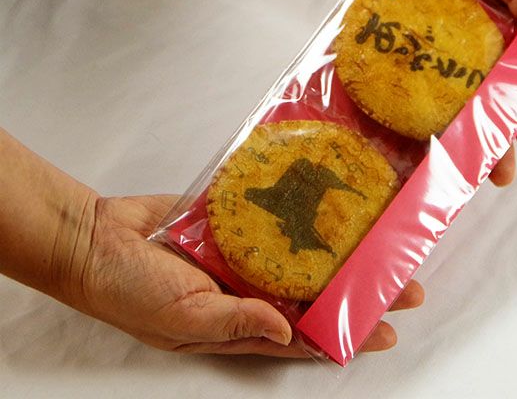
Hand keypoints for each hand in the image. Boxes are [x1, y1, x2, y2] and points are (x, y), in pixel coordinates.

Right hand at [76, 194, 423, 357]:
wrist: (97, 238)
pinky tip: (326, 200)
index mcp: (240, 322)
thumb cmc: (130, 291)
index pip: (305, 334)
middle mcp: (249, 287)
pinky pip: (270, 212)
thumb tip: (285, 331)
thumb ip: (235, 321)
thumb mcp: (182, 318)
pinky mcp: (232, 219)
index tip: (385, 328)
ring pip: (300, 250)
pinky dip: (295, 208)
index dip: (345, 332)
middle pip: (314, 290)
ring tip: (378, 240)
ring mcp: (242, 250)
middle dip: (357, 288)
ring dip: (337, 247)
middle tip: (402, 280)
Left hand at [345, 0, 516, 185]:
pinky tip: (404, 138)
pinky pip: (396, 80)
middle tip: (494, 174)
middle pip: (480, 99)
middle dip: (490, 136)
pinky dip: (399, 108)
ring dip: (448, 135)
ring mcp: (424, 47)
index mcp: (496, 25)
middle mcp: (461, 44)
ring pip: (439, 100)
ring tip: (452, 169)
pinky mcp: (390, 42)